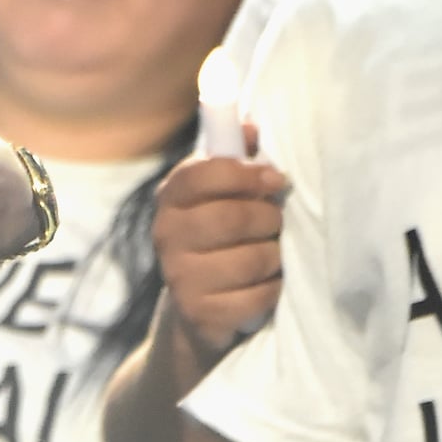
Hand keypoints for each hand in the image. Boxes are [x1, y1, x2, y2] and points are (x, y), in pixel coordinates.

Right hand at [153, 139, 286, 364]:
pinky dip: (272, 291)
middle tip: (275, 224)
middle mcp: (166, 236)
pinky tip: (267, 286)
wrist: (198, 314)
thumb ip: (235, 161)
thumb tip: (250, 127)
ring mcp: (180, 278)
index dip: (245, 174)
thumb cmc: (220, 241)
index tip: (275, 179)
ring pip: (252, 259)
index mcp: (171, 199)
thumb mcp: (223, 197)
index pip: (201, 172)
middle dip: (268, 219)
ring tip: (273, 256)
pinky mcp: (200, 314)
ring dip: (274, 257)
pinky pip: (257, 296)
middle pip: (233, 217)